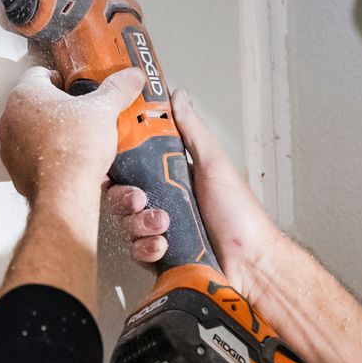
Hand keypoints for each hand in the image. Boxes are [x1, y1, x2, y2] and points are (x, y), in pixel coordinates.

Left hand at [0, 66, 146, 208]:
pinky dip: (45, 156)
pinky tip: (66, 160)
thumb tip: (132, 76)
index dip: (59, 78)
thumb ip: (117, 89)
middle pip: (33, 103)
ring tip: (74, 138)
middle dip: (55, 107)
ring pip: (29, 131)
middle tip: (78, 113)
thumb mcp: (103, 110)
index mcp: (26, 94)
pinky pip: (30, 156)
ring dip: (47, 132)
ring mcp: (9, 146)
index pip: (38, 74)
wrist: (64, 191)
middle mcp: (11, 118)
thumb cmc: (75, 147)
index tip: (74, 87)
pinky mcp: (15, 170)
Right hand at [106, 89, 282, 287]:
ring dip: (141, 224)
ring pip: (127, 224)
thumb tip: (178, 96)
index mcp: (174, 178)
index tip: (110, 162)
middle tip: (139, 199)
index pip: (133, 165)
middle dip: (125, 198)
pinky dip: (147, 249)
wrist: (250, 266)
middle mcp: (165, 203)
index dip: (118, 164)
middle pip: (122, 195)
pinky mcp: (160, 257)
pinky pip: (137, 251)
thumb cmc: (240, 216)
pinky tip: (163, 247)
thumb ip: (193, 131)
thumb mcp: (214, 165)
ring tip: (163, 225)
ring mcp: (161, 231)